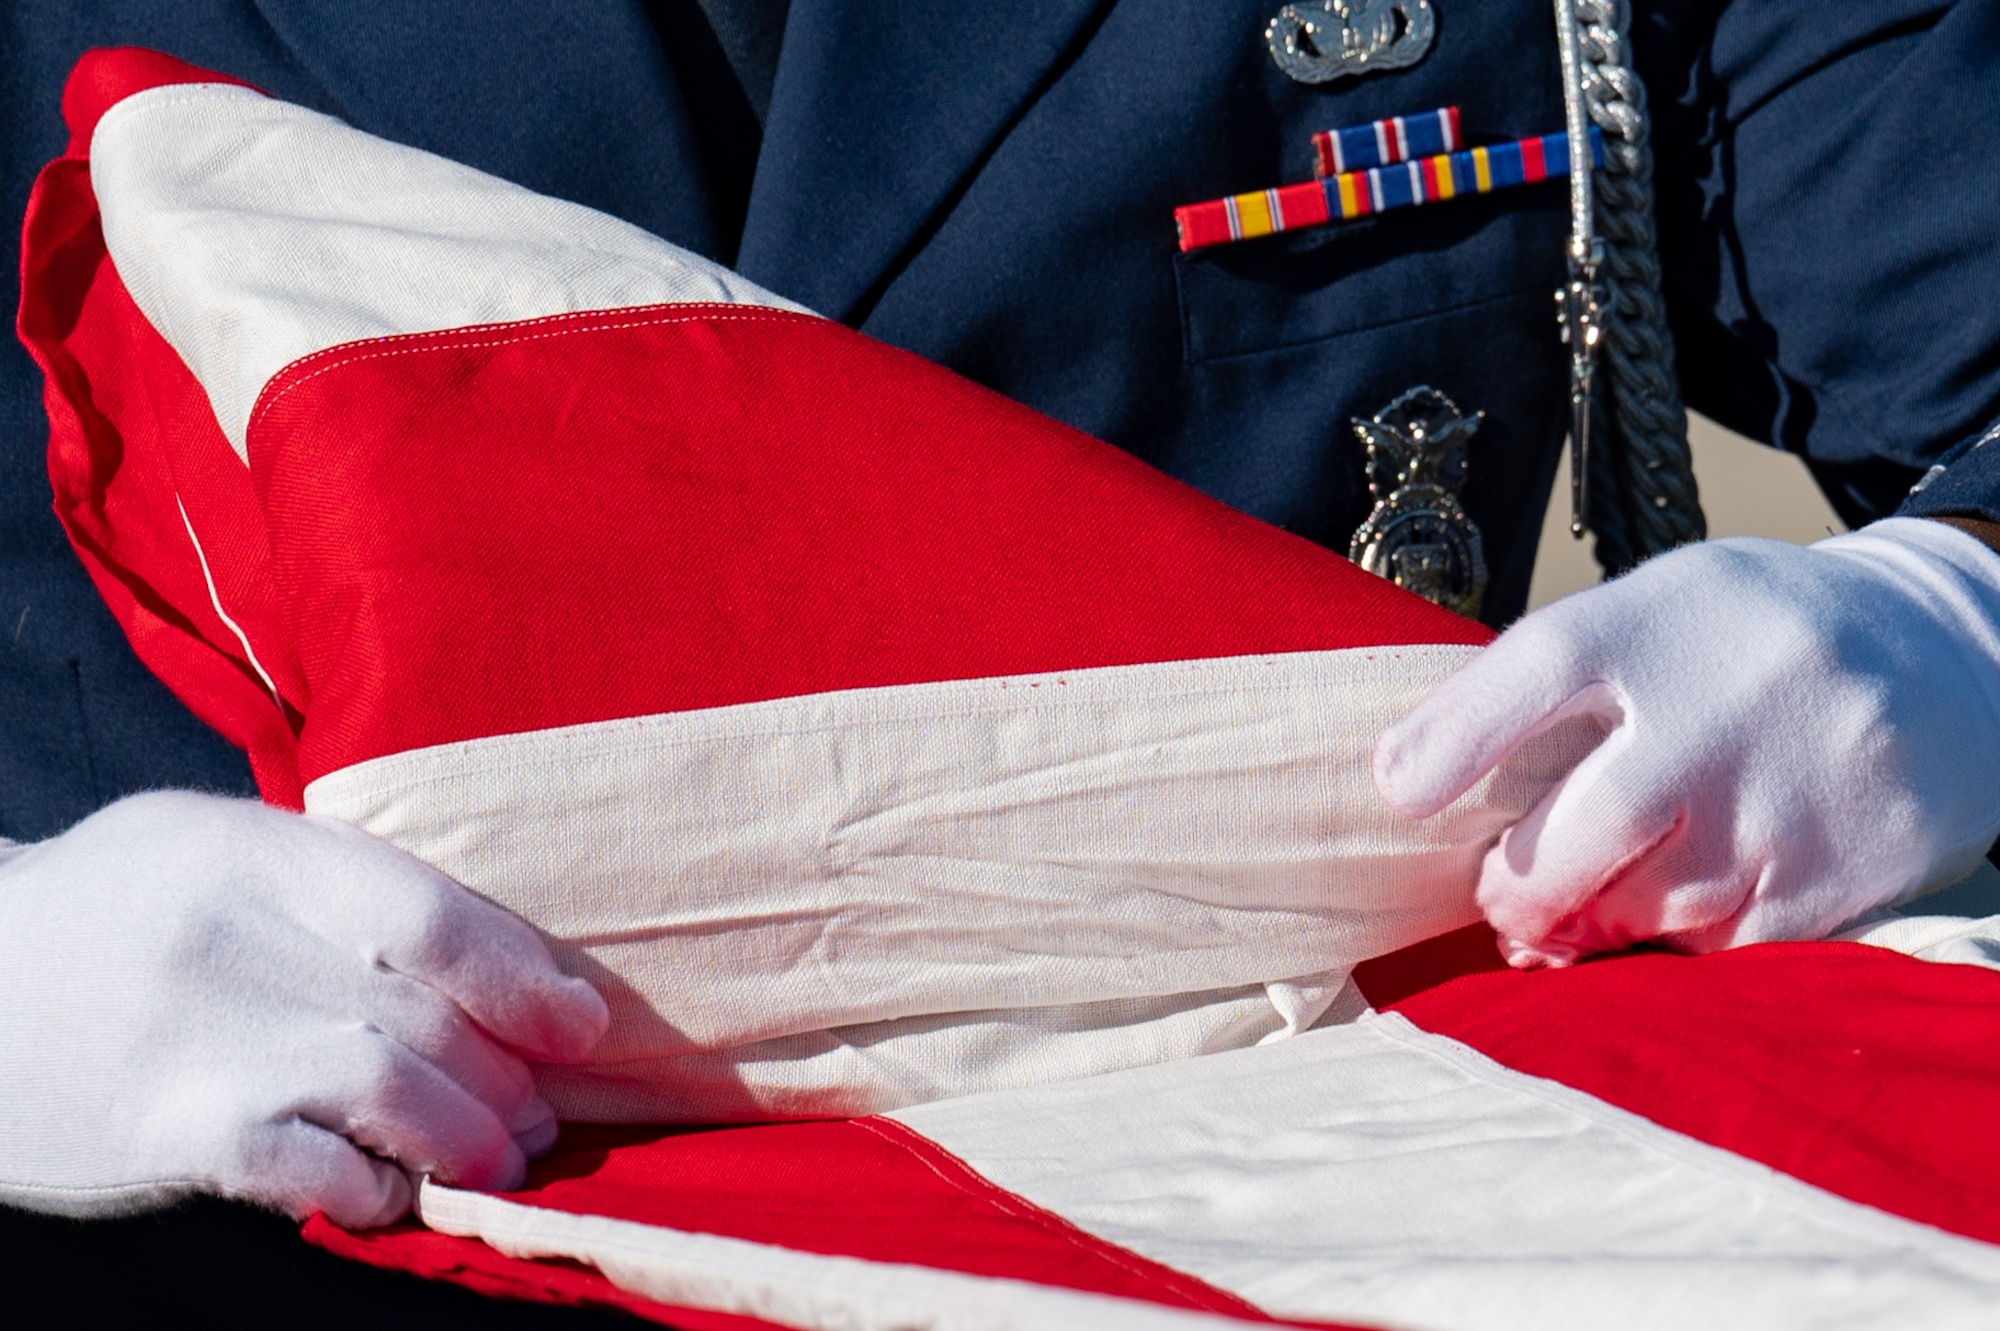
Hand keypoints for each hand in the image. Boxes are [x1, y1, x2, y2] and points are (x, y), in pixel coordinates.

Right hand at [0, 791, 607, 1226]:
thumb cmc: (113, 910)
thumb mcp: (214, 843)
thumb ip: (339, 881)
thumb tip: (494, 954)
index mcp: (260, 853)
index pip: (435, 918)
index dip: (526, 981)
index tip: (582, 1027)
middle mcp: (238, 939)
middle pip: (428, 1018)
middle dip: (508, 1080)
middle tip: (538, 1117)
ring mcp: (202, 1038)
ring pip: (392, 1091)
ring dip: (467, 1138)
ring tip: (500, 1160)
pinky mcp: (169, 1131)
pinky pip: (312, 1170)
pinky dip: (375, 1187)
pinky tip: (393, 1190)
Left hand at [1373, 518, 1999, 965]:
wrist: (1947, 655)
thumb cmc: (1747, 643)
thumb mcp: (1656, 611)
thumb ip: (1551, 683)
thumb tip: (1416, 779)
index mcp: (1662, 621)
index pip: (1539, 668)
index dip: (1454, 738)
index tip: (1399, 791)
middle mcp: (1728, 705)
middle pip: (1588, 831)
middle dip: (1520, 890)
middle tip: (1500, 901)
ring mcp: (1793, 795)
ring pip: (1650, 908)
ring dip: (1593, 927)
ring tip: (1580, 914)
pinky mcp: (1844, 871)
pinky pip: (1723, 950)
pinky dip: (1675, 952)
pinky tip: (1665, 926)